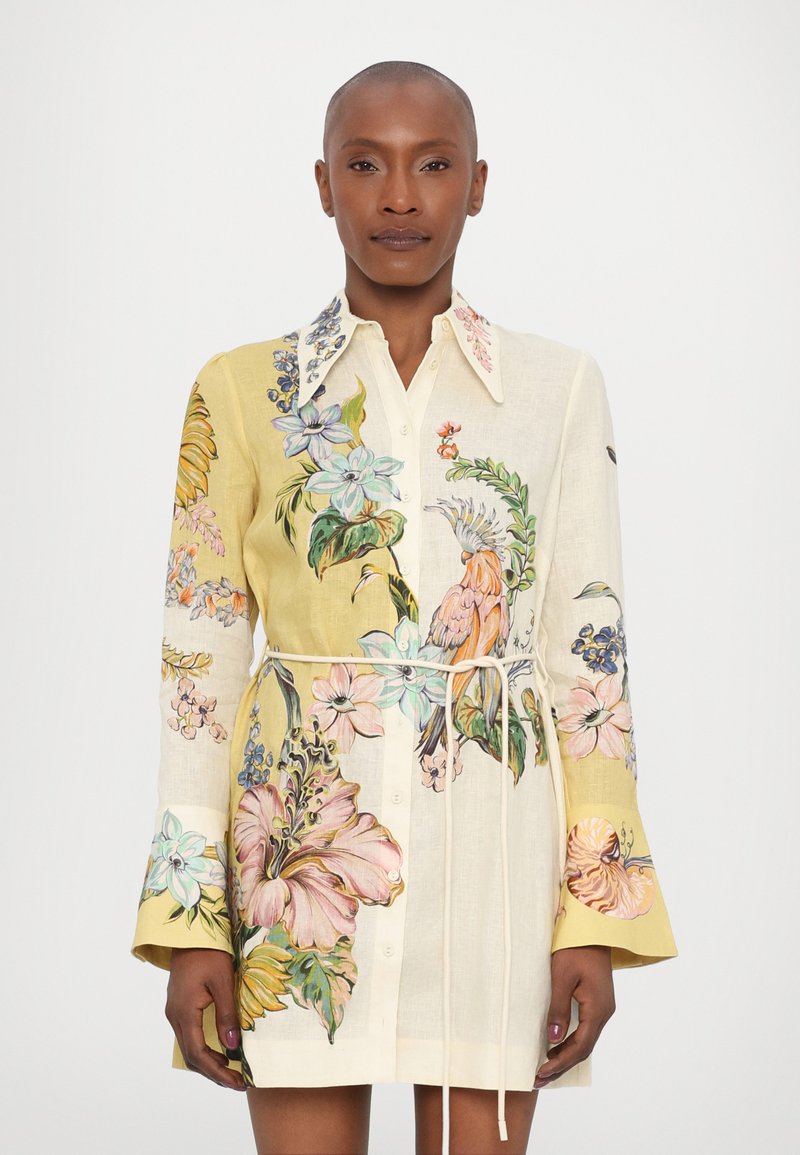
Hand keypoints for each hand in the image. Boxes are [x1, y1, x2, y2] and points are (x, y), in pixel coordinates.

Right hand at [165, 947, 245, 1089]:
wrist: (190, 934)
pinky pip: (189, 1035)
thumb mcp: (223, 982)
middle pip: (191, 1056)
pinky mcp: (179, 1007)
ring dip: (209, 1062)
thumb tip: (232, 1046)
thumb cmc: (209, 953)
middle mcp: (175, 1016)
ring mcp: (175, 1012)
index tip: (237, 1081)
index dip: (217, 1072)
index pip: (198, 1054)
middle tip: (239, 1081)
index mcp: (184, 1012)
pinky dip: (204, 1048)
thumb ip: (227, 1014)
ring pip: (189, 1047)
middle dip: (215, 1072)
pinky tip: (221, 1050)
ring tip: (233, 1070)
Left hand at [533, 945, 614, 1088]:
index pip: (580, 1046)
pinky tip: (557, 1046)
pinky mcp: (598, 1001)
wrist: (592, 927)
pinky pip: (585, 1029)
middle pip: (584, 1048)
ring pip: (585, 1040)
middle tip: (539, 1078)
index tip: (541, 1072)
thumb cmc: (575, 948)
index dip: (560, 1062)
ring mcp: (603, 1007)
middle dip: (562, 1065)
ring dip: (566, 1055)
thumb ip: (558, 1008)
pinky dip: (571, 1042)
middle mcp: (604, 1012)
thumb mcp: (561, 976)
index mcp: (598, 1008)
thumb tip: (553, 1039)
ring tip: (545, 1068)